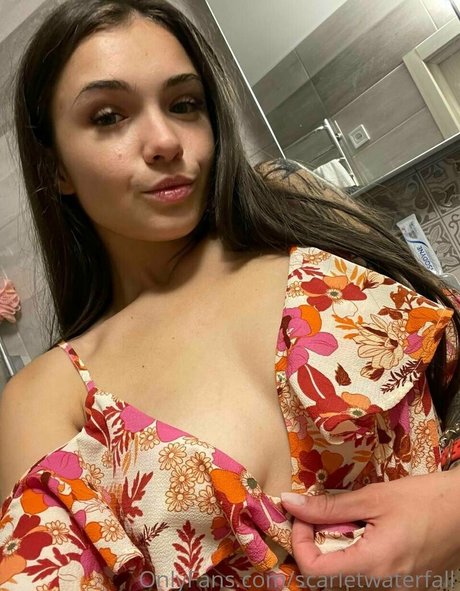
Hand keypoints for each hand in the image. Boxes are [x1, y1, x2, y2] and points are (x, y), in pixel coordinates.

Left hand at [281, 470, 459, 589]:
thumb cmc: (424, 499)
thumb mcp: (373, 497)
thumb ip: (328, 506)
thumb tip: (289, 502)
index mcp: (372, 567)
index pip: (314, 573)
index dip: (299, 542)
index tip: (304, 515)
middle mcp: (381, 588)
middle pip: (326, 581)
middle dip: (313, 547)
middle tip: (319, 516)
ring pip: (344, 582)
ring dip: (332, 553)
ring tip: (342, 523)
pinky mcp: (402, 587)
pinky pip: (364, 581)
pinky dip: (352, 559)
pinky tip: (361, 534)